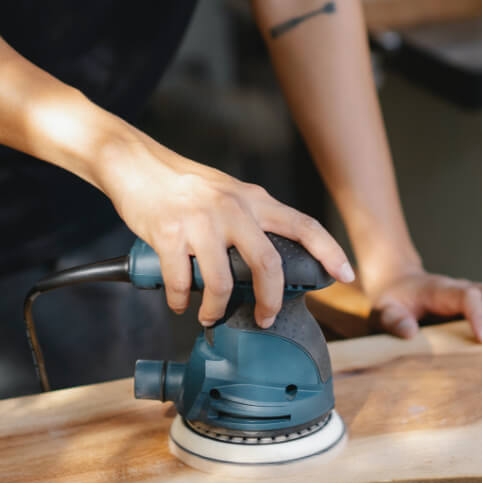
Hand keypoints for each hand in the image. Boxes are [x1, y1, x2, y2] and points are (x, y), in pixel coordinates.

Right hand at [96, 127, 354, 327]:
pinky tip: (179, 303)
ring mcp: (201, 222)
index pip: (304, 225)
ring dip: (215, 309)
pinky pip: (181, 281)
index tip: (346, 275)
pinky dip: (180, 300)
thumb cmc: (184, 184)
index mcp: (254, 200)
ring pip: (221, 283)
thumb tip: (268, 262)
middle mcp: (233, 209)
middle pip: (267, 264)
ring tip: (209, 316)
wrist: (135, 163)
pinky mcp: (169, 234)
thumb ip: (251, 220)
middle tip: (265, 319)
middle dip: (270, 302)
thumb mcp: (229, 193)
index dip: (330, 251)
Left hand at [366, 266, 481, 343]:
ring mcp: (473, 290)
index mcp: (441, 290)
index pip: (466, 297)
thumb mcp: (383, 311)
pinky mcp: (480, 298)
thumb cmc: (392, 300)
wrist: (398, 282)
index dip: (478, 315)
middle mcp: (462, 286)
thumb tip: (410, 333)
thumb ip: (393, 320)